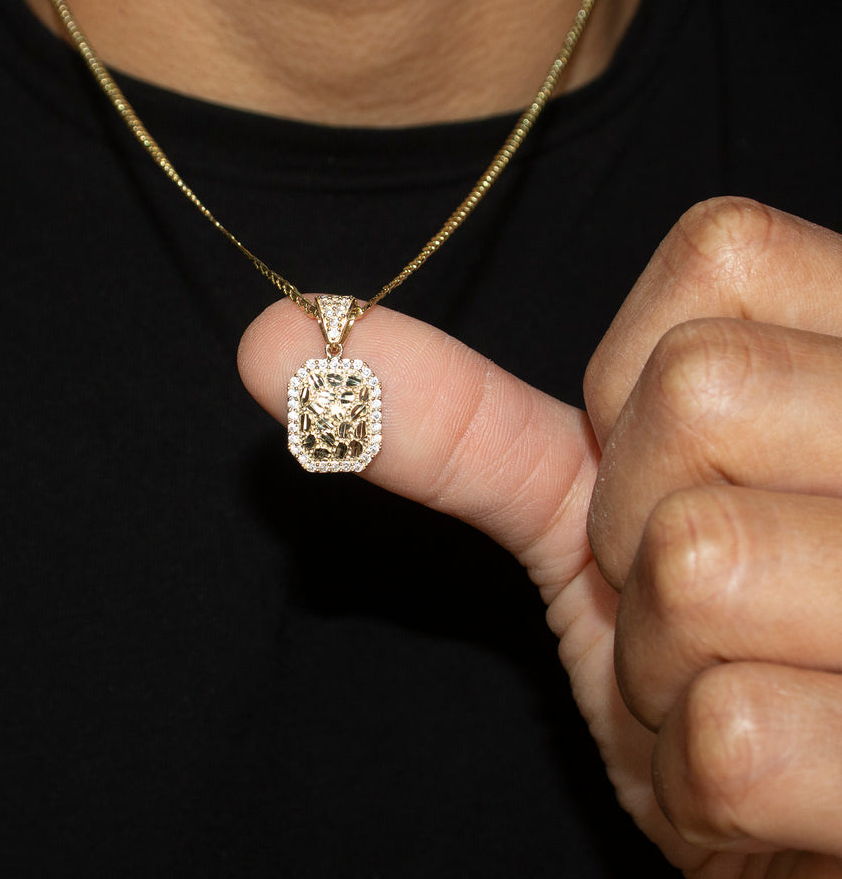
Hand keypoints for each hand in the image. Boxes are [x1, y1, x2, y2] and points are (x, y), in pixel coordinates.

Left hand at [238, 197, 841, 876]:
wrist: (804, 808)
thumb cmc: (713, 638)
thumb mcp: (595, 512)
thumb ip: (462, 419)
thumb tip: (272, 338)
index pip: (720, 253)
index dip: (637, 381)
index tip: (660, 466)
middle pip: (698, 396)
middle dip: (636, 523)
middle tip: (698, 592)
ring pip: (700, 563)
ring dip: (664, 659)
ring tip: (737, 677)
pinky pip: (734, 732)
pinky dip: (706, 776)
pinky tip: (773, 774)